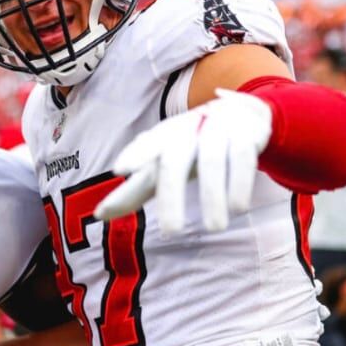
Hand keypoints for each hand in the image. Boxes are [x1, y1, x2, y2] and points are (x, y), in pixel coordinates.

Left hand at [95, 88, 272, 233]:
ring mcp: (216, 130)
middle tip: (171, 232)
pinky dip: (239, 183)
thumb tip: (99, 215)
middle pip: (175, 161)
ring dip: (212, 196)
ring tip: (214, 228)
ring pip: (210, 161)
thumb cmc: (192, 146)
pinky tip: (237, 208)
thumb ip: (136, 189)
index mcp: (164, 137)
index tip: (119, 169)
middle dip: (171, 195)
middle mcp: (187, 130)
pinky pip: (242, 158)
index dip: (134, 154)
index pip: (146, 145)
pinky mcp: (245, 134)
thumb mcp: (164, 164)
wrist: (242, 113)